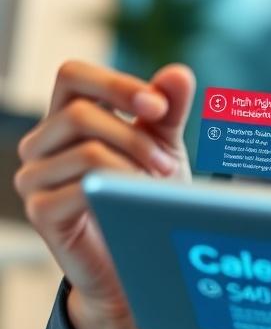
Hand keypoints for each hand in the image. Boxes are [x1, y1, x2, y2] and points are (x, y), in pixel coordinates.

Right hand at [13, 60, 195, 328]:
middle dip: (134, 135)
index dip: (117, 84)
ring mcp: (34, 177)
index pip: (72, 74)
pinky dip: (119, 186)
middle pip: (80, 113)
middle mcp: (41, 142)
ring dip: (133, 163)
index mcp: (66, 115)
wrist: (139, 255)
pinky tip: (137, 199)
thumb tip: (178, 73)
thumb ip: (168, 109)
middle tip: (166, 162)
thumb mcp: (163, 144)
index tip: (158, 108)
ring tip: (157, 182)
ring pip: (84, 149)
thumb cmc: (147, 193)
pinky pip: (80, 185)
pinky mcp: (40, 211)